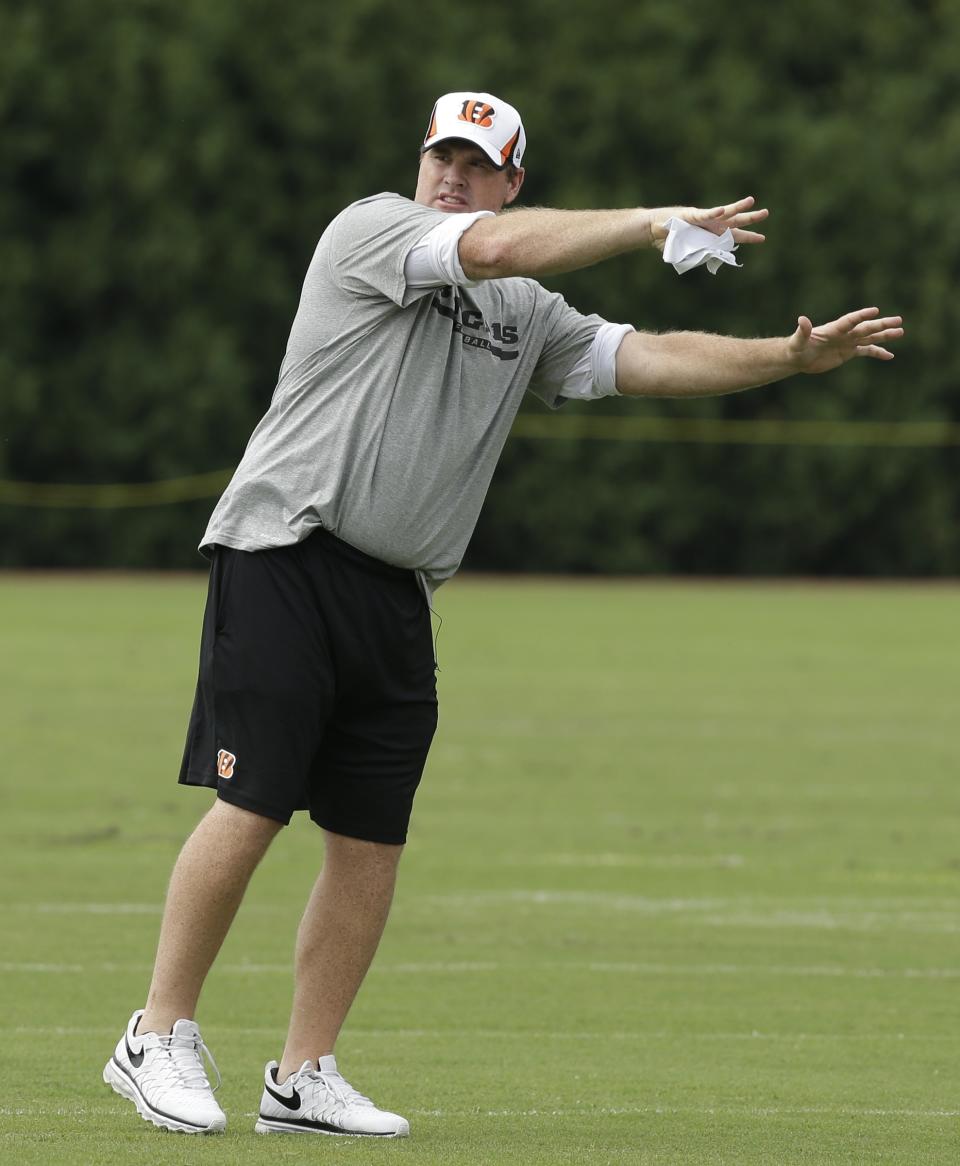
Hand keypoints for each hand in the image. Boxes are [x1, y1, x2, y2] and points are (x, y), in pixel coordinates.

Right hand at [650, 196, 768, 251]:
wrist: (653, 231)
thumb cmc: (670, 241)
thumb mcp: (690, 252)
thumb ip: (703, 254)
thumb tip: (714, 258)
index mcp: (712, 234)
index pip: (734, 235)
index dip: (748, 237)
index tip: (762, 238)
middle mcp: (711, 224)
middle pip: (735, 221)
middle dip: (750, 218)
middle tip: (766, 213)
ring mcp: (703, 218)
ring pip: (724, 212)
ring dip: (737, 207)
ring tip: (751, 201)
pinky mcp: (691, 215)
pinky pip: (704, 215)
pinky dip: (712, 214)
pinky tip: (721, 211)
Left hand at [789, 307, 903, 372]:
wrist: (798, 357)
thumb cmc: (796, 348)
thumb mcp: (797, 341)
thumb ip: (802, 331)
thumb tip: (802, 319)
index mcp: (833, 329)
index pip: (850, 321)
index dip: (861, 316)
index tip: (875, 311)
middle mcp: (844, 334)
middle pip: (865, 328)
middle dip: (881, 324)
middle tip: (898, 320)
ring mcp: (848, 342)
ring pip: (870, 337)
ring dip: (884, 335)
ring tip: (901, 332)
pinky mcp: (849, 352)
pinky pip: (866, 351)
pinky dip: (878, 353)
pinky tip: (890, 356)